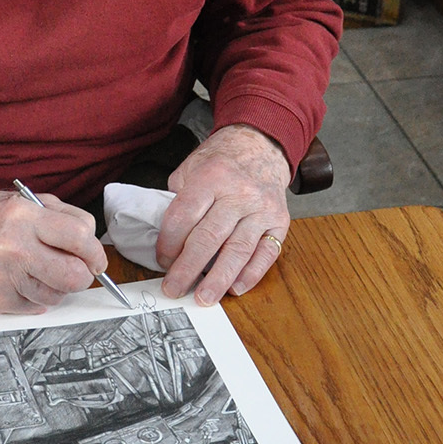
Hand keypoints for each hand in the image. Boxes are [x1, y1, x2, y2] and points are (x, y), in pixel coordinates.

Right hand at [0, 188, 107, 314]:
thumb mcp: (27, 201)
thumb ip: (65, 217)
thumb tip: (92, 245)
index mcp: (25, 217)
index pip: (79, 238)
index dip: (95, 252)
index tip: (96, 259)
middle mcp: (14, 248)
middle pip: (73, 276)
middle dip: (82, 275)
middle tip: (76, 269)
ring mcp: (4, 277)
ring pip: (57, 296)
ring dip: (57, 287)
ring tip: (39, 269)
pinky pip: (36, 307)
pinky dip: (36, 297)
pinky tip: (22, 279)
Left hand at [156, 123, 290, 305]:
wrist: (261, 145)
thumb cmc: (221, 161)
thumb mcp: (191, 168)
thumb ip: (178, 199)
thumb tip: (165, 238)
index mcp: (212, 177)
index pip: (184, 216)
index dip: (169, 243)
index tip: (161, 260)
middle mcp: (239, 193)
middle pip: (209, 238)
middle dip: (187, 268)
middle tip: (173, 289)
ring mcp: (262, 208)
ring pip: (238, 250)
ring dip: (218, 279)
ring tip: (203, 298)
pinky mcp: (280, 221)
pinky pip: (267, 253)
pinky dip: (251, 274)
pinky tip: (235, 288)